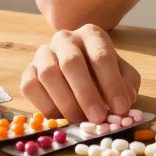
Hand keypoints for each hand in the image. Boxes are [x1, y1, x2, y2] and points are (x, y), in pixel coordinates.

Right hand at [20, 24, 140, 122]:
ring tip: (80, 120)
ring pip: (48, 74)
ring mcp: (43, 53)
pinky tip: (61, 117)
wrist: (78, 71)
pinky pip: (30, 86)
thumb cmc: (103, 73)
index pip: (101, 56)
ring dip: (66, 102)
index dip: (112, 84)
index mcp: (91, 35)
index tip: (121, 108)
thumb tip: (124, 101)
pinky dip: (45, 105)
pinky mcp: (28, 71)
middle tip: (98, 117)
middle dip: (86, 94)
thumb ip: (126, 85)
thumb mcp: (122, 74)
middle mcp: (65, 39)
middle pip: (71, 63)